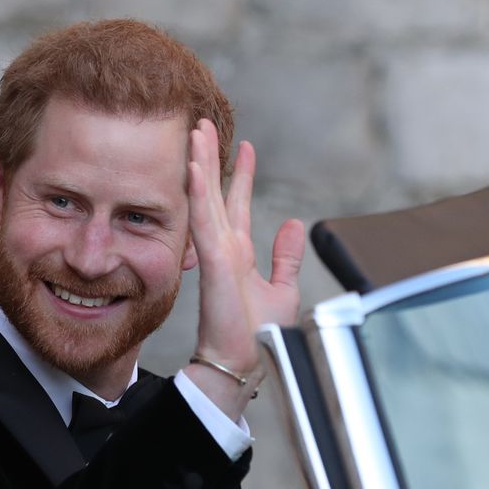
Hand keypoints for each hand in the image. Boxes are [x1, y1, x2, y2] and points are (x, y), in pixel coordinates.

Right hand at [185, 120, 304, 415]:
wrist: (243, 364)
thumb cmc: (258, 336)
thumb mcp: (282, 289)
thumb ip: (286, 257)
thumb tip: (294, 224)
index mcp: (238, 254)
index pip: (237, 204)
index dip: (241, 174)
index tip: (244, 146)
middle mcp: (224, 249)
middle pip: (215, 193)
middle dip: (210, 158)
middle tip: (204, 124)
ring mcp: (216, 254)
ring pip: (205, 199)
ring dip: (200, 164)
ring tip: (196, 131)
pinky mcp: (214, 263)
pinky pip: (204, 221)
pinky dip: (199, 193)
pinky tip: (194, 168)